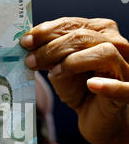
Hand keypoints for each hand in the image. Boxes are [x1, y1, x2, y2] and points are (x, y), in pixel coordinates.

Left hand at [20, 17, 128, 143]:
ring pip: (104, 51)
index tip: (25, 41)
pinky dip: (109, 86)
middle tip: (30, 59)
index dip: (47, 31)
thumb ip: (50, 57)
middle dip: (52, 47)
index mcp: (99, 33)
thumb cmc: (81, 91)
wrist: (99, 120)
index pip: (72, 24)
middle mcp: (116, 44)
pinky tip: (91, 85)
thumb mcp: (60, 71)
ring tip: (54, 72)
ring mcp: (125, 68)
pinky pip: (124, 88)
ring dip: (74, 61)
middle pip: (83, 36)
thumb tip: (29, 47)